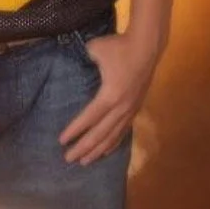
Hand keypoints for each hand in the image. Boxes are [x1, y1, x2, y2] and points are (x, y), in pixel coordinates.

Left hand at [58, 31, 161, 165]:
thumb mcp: (95, 49)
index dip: (75, 130)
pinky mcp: (136, 108)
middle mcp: (120, 107)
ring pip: (113, 136)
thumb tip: (77, 65)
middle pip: (100, 133)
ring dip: (98, 150)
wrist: (148, 46)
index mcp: (109, 95)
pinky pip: (123, 131)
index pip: (89, 118)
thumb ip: (84, 60)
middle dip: (84, 147)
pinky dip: (113, 143)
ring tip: (85, 161)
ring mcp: (130, 109)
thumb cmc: (119, 47)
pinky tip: (106, 151)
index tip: (62, 141)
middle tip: (68, 159)